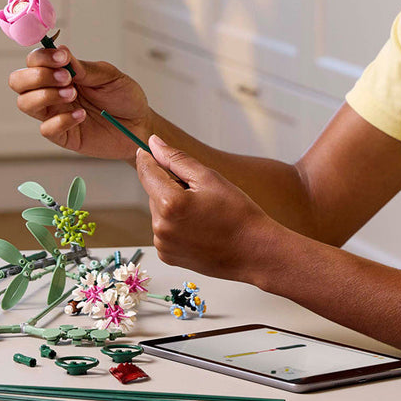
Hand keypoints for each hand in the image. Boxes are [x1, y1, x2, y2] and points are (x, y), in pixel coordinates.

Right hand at [8, 46, 150, 160]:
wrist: (140, 125)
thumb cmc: (124, 97)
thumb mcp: (109, 75)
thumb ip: (83, 67)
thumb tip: (60, 50)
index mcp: (61, 72)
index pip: (34, 61)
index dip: (42, 57)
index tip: (64, 58)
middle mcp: (52, 91)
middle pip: (17, 81)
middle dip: (36, 76)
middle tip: (66, 78)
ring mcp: (55, 114)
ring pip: (25, 103)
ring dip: (46, 96)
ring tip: (73, 95)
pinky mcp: (63, 136)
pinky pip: (46, 129)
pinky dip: (61, 121)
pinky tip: (81, 116)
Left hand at [135, 134, 280, 281]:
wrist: (254, 251)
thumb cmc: (238, 214)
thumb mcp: (209, 178)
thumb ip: (176, 159)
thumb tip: (154, 144)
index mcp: (170, 204)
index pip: (147, 172)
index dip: (147, 158)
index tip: (148, 150)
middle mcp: (161, 227)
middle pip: (154, 193)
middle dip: (170, 187)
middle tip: (200, 193)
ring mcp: (163, 244)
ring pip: (159, 212)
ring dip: (172, 206)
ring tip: (203, 214)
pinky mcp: (167, 256)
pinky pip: (164, 230)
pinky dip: (175, 224)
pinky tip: (198, 228)